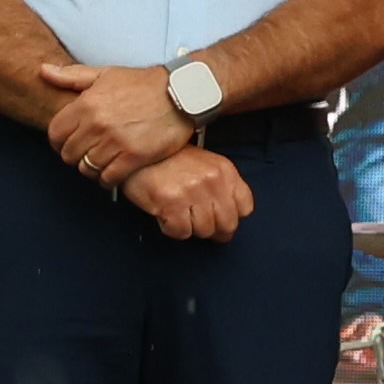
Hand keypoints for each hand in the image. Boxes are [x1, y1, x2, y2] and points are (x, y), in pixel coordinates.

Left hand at [46, 61, 198, 188]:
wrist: (181, 93)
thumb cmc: (143, 84)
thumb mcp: (105, 74)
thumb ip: (71, 76)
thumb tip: (42, 71)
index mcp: (86, 104)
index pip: (55, 133)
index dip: (58, 141)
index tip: (68, 142)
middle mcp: (97, 124)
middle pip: (69, 154)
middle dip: (75, 156)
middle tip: (87, 153)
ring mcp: (115, 142)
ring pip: (87, 168)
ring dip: (91, 168)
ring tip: (101, 162)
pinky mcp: (134, 157)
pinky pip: (108, 178)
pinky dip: (107, 179)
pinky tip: (113, 172)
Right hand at [126, 147, 256, 243]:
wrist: (138, 151)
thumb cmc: (168, 159)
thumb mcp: (205, 164)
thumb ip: (221, 186)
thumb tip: (227, 218)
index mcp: (224, 170)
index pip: (245, 207)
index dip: (233, 216)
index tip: (221, 218)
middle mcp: (212, 181)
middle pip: (228, 224)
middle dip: (214, 229)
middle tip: (199, 223)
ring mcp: (193, 193)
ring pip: (204, 231)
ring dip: (191, 227)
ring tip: (179, 213)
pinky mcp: (172, 204)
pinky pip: (181, 232)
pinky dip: (172, 228)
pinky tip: (166, 214)